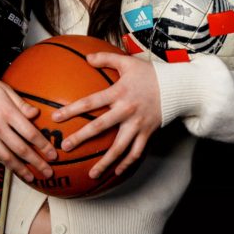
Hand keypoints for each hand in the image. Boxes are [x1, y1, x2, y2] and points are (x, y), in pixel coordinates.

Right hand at [0, 71, 57, 182]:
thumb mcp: (4, 88)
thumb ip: (21, 103)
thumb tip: (35, 114)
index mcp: (7, 112)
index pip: (30, 133)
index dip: (43, 146)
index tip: (53, 154)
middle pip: (21, 149)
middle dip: (36, 162)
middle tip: (48, 172)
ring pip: (7, 157)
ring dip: (21, 169)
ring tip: (32, 178)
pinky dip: (6, 163)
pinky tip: (14, 168)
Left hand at [51, 52, 160, 178]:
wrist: (177, 87)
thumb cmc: (150, 74)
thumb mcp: (127, 62)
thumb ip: (105, 58)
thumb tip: (86, 58)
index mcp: (119, 93)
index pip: (91, 101)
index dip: (72, 109)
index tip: (56, 117)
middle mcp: (127, 110)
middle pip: (100, 126)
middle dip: (81, 137)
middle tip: (65, 147)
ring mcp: (138, 124)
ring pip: (119, 147)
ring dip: (105, 161)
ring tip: (91, 174)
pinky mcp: (147, 133)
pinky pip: (136, 152)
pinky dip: (126, 164)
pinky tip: (116, 173)